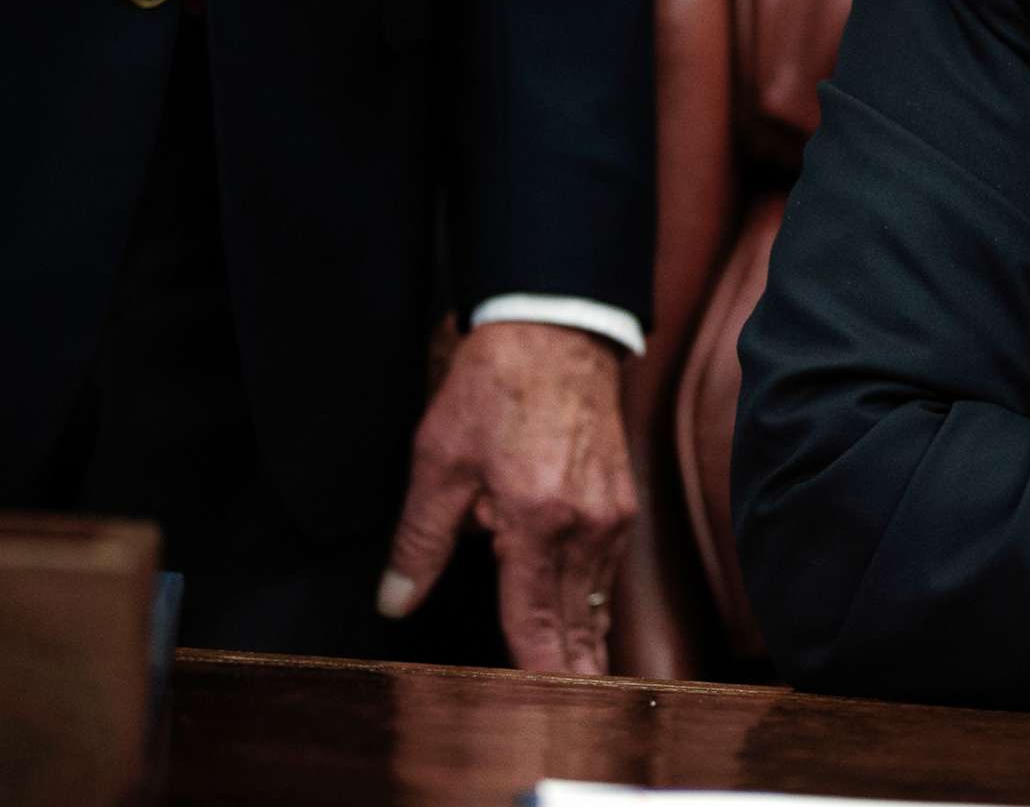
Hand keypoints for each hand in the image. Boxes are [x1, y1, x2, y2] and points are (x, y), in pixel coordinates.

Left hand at [378, 321, 636, 673]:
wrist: (557, 331)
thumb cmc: (495, 388)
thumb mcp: (438, 461)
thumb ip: (420, 541)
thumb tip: (396, 602)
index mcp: (536, 520)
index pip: (534, 618)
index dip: (536, 668)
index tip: (542, 703)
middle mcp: (585, 524)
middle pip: (576, 620)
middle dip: (573, 668)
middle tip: (572, 708)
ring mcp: (611, 512)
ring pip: (595, 595)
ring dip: (585, 636)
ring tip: (584, 677)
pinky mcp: (622, 498)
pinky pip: (606, 565)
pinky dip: (593, 597)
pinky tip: (585, 615)